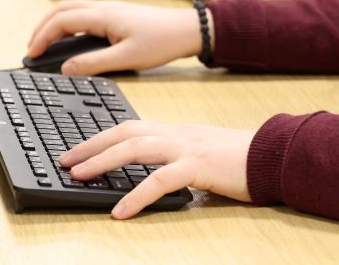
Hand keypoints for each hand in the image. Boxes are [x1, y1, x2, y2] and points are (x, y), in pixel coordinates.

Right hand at [26, 0, 205, 74]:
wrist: (187, 29)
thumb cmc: (162, 42)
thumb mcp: (127, 58)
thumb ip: (94, 64)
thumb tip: (66, 68)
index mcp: (103, 16)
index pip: (62, 21)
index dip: (42, 36)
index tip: (32, 53)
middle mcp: (104, 8)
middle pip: (61, 9)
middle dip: (42, 27)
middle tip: (32, 47)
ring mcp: (110, 9)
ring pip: (72, 9)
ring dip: (54, 23)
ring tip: (45, 42)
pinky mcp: (117, 14)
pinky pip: (84, 13)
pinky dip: (69, 23)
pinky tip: (70, 38)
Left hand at [60, 121, 254, 217]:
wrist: (273, 155)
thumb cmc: (238, 160)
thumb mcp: (199, 154)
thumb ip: (174, 159)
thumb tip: (147, 174)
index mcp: (175, 132)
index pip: (129, 127)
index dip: (99, 137)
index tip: (76, 150)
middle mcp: (176, 134)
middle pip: (125, 132)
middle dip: (91, 145)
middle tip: (65, 161)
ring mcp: (187, 148)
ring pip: (136, 147)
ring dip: (103, 161)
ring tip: (79, 177)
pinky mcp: (199, 166)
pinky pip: (161, 180)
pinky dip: (137, 195)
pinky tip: (121, 211)